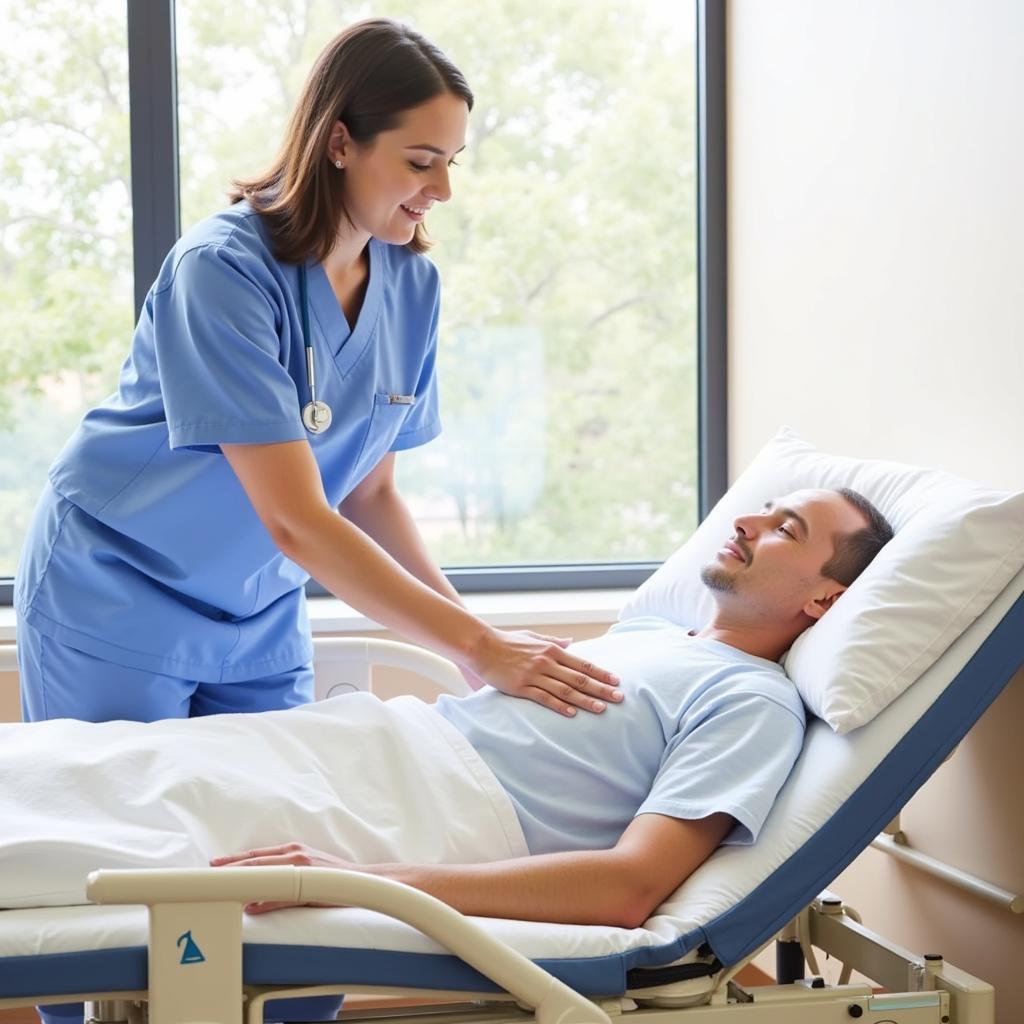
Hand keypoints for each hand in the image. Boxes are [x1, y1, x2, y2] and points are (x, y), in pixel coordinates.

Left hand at [210, 842, 359, 913]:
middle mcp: (295, 855)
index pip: (256, 853)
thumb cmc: (334, 875)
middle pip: (256, 862)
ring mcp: (302, 869)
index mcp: (293, 849)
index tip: (214, 863)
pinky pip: (282, 894)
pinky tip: (251, 906)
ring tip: (222, 888)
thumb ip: (284, 872)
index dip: (234, 858)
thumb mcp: (307, 866)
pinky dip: (265, 901)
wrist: (363, 879)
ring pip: (265, 874)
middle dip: (230, 868)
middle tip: (209, 873)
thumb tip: (259, 888)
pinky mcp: (310, 886)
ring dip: (243, 881)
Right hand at [470, 629, 622, 716]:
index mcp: (552, 649)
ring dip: (585, 701)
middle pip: (579, 679)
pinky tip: (572, 713)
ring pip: (565, 690)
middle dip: (601, 689)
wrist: (481, 645)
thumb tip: (572, 642)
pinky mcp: (520, 687)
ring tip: (602, 709)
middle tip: (619, 698)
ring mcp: (533, 675)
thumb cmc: (508, 641)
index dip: (601, 673)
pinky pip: (543, 698)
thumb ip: (554, 641)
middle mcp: (546, 662)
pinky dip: (559, 706)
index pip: (582, 664)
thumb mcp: (534, 636)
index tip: (617, 681)